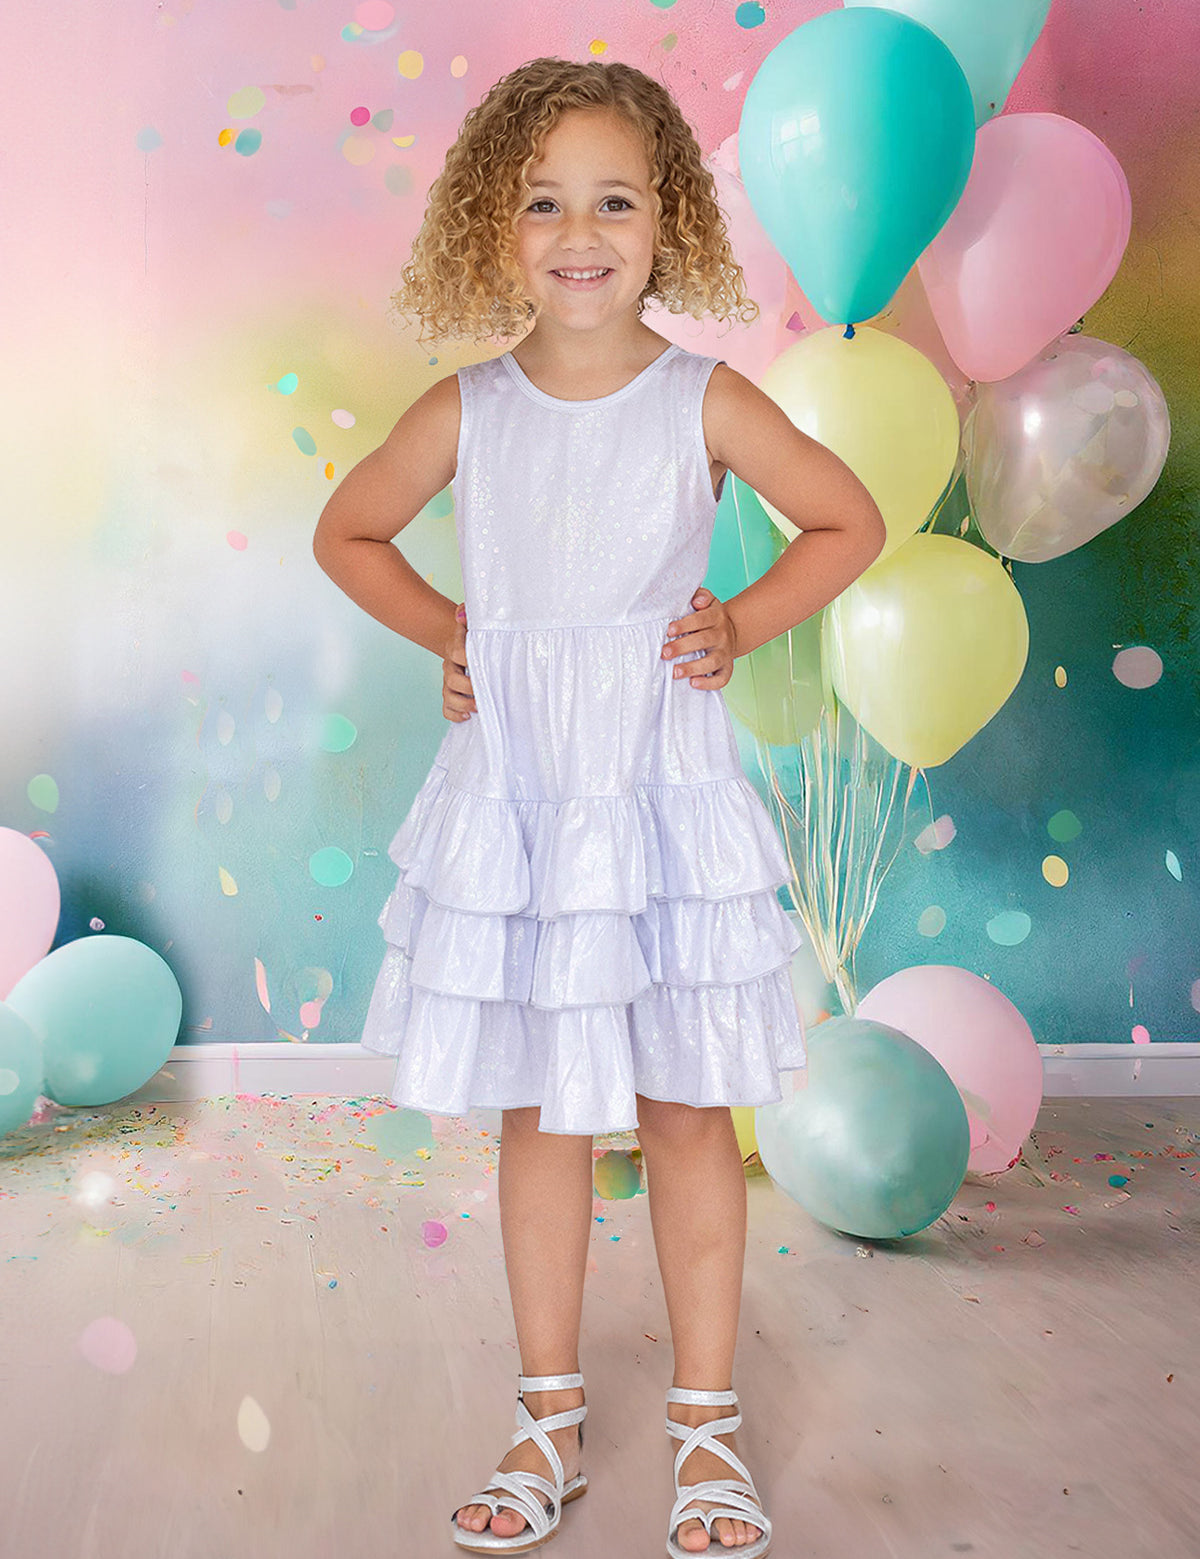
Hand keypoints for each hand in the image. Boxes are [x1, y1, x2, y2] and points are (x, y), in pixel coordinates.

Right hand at [443, 602, 475, 721]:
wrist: (467, 644)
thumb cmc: (477, 635)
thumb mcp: (476, 621)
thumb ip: (468, 613)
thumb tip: (461, 615)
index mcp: (456, 647)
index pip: (458, 652)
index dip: (468, 659)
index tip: (483, 663)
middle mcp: (450, 665)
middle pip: (452, 679)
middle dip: (469, 688)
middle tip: (486, 690)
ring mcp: (449, 681)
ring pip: (448, 696)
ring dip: (463, 705)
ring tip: (479, 707)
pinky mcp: (451, 695)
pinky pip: (446, 709)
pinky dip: (455, 715)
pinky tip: (468, 716)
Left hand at [660, 586, 736, 689]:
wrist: (732, 631)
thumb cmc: (709, 617)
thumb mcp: (708, 601)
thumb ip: (701, 596)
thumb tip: (696, 601)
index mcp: (716, 616)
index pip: (701, 619)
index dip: (685, 625)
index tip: (669, 631)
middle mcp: (723, 634)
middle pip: (704, 640)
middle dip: (682, 647)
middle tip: (664, 653)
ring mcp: (726, 653)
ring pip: (712, 662)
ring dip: (693, 668)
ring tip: (675, 672)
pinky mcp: (727, 668)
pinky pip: (722, 679)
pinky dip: (709, 683)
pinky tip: (693, 683)